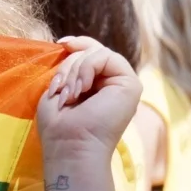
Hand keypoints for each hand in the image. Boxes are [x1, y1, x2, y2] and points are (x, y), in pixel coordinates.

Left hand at [39, 36, 140, 158]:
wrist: (71, 147)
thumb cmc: (59, 127)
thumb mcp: (59, 89)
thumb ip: (69, 68)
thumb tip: (70, 44)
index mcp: (98, 86)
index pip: (92, 54)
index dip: (78, 43)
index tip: (60, 43)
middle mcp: (114, 84)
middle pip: (92, 51)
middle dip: (69, 66)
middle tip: (61, 91)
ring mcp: (124, 84)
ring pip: (97, 53)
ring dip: (75, 70)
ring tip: (69, 95)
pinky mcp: (131, 85)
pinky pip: (105, 57)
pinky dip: (86, 68)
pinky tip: (81, 88)